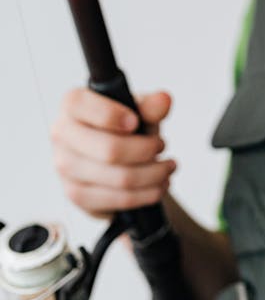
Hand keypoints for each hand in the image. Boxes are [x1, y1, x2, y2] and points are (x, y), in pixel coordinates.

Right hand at [50, 88, 176, 218]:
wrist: (111, 156)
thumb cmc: (123, 126)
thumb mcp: (139, 110)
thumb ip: (150, 106)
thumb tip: (163, 100)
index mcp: (71, 105)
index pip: (82, 106)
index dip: (112, 115)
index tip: (135, 122)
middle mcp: (61, 134)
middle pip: (109, 149)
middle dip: (146, 150)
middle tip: (162, 145)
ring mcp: (65, 167)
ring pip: (119, 178)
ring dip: (153, 174)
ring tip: (168, 167)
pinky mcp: (76, 194)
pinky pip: (118, 199)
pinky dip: (146, 194)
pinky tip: (158, 185)